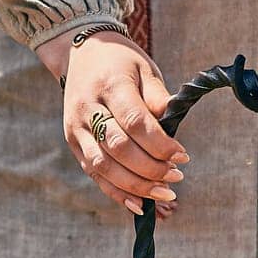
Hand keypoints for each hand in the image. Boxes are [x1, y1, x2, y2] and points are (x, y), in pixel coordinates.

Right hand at [35, 27, 184, 216]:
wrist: (81, 53)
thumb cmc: (122, 62)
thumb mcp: (144, 69)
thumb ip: (157, 97)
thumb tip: (171, 127)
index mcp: (109, 85)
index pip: (135, 122)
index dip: (160, 144)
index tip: (183, 156)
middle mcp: (88, 108)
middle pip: (119, 147)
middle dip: (151, 168)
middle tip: (177, 176)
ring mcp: (77, 128)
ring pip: (104, 166)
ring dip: (136, 185)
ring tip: (164, 193)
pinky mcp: (74, 143)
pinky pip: (94, 174)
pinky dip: (117, 193)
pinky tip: (139, 204)